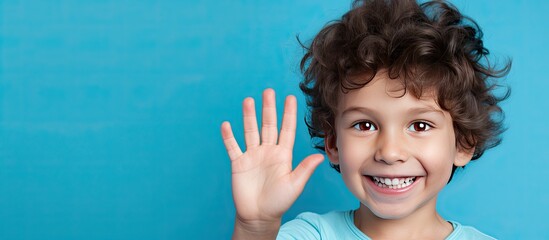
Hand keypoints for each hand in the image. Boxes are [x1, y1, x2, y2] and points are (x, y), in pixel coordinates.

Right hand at [221, 89, 323, 230]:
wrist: (259, 216)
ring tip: (248, 100)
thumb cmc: (279, 202)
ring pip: (250, 131)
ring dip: (248, 116)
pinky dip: (229, 137)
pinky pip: (233, 147)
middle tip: (268, 91)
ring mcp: (252, 156)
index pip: (286, 129)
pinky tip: (226, 125)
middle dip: (268, 108)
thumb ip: (304, 169)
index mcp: (283, 155)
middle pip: (268, 125)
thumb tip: (320, 156)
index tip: (290, 97)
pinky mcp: (239, 163)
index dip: (288, 114)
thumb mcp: (294, 185)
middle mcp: (268, 151)